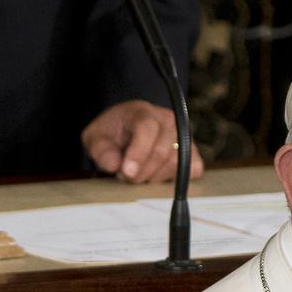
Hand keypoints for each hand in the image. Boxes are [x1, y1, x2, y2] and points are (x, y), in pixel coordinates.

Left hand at [81, 100, 204, 183]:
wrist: (129, 133)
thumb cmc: (114, 136)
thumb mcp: (97, 139)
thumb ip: (101, 150)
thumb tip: (114, 164)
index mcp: (144, 112)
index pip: (147, 129)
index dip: (138, 153)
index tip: (127, 172)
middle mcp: (169, 121)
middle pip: (162, 152)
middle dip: (142, 172)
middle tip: (127, 177)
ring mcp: (185, 137)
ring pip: (177, 164)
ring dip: (156, 177)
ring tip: (140, 174)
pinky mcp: (194, 154)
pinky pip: (193, 171)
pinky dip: (176, 179)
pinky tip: (159, 175)